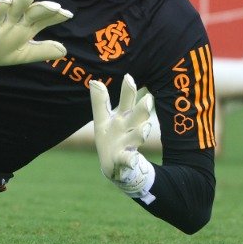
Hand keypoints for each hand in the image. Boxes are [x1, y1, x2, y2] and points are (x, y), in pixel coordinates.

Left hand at [90, 75, 157, 199]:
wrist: (115, 166)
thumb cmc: (110, 138)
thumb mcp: (102, 120)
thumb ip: (100, 102)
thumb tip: (94, 80)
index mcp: (122, 118)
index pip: (126, 102)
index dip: (127, 90)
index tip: (128, 77)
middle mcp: (129, 129)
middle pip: (137, 117)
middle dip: (143, 109)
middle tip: (148, 99)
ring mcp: (128, 145)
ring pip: (137, 137)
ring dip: (141, 133)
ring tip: (145, 129)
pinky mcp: (124, 160)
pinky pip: (129, 160)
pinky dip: (131, 160)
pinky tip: (132, 160)